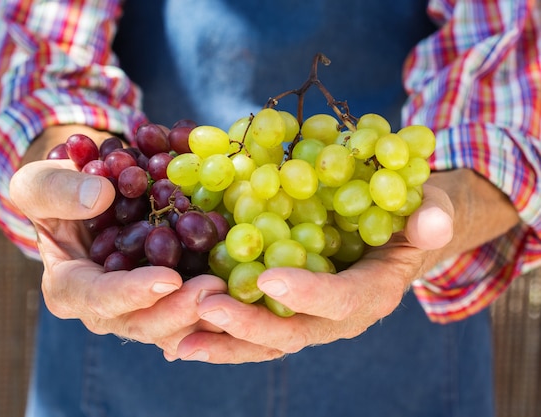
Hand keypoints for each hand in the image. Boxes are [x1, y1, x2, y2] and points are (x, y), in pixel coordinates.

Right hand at [10, 127, 226, 354]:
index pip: (100, 300)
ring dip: (208, 316)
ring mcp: (142, 307)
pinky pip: (196, 311)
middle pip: (146, 324)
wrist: (86, 198)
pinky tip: (247, 294)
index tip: (168, 279)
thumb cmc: (56, 191)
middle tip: (216, 290)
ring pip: (177, 327)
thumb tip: (99, 197)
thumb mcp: (38, 182)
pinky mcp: (169, 298)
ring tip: (238, 293)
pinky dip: (220, 307)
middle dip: (181, 312)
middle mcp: (108, 309)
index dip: (133, 294)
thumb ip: (56, 191)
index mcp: (70, 289)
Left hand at [167, 169, 518, 362]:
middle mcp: (337, 318)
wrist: (396, 237)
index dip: (309, 293)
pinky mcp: (286, 314)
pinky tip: (180, 337)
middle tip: (207, 307)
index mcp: (372, 292)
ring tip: (179, 341)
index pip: (341, 300)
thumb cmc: (409, 217)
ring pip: (266, 343)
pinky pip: (252, 332)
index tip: (269, 279)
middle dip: (250, 324)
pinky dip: (219, 337)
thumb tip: (432, 221)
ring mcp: (309, 320)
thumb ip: (430, 216)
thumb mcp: (427, 206)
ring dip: (223, 343)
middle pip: (293, 334)